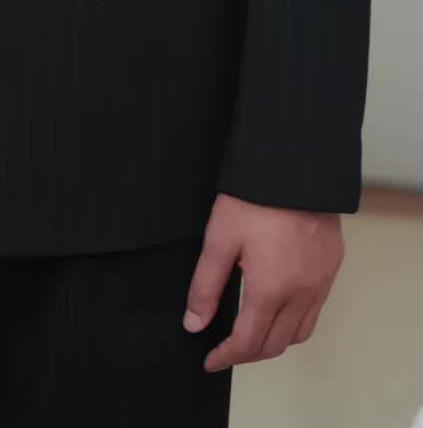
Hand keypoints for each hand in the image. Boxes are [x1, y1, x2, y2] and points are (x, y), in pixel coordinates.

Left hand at [184, 193, 344, 371]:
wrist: (296, 166)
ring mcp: (321, 282)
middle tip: (226, 350)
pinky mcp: (332, 266)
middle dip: (249, 354)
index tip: (210, 360)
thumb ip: (206, 285)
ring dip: (275, 341)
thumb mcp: (220, 238)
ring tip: (252, 332)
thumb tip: (194, 322)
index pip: (248, 342)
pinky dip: (296, 321)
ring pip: (300, 332)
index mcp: (271, 290)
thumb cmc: (255, 198)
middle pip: (276, 344)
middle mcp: (301, 294)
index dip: (226, 356)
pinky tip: (280, 306)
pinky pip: (316, 309)